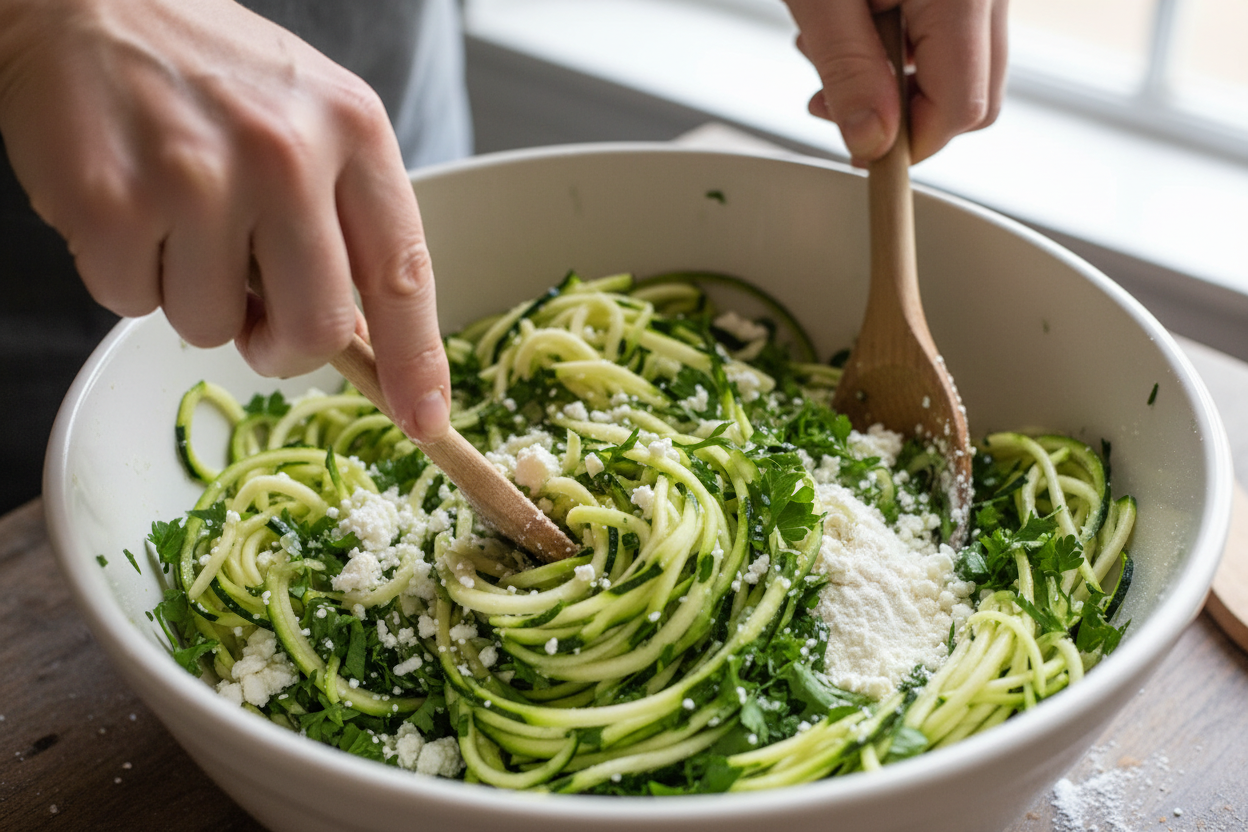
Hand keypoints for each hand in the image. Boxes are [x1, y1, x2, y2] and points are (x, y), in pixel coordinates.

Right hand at [0, 0, 450, 440]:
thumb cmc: (212, 71)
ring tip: (178, 216)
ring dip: (194, 296)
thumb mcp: (312, 118)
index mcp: (353, 131)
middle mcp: (286, 154)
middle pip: (314, 328)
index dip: (416, 361)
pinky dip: (128, 274)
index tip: (425, 420)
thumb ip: (345, 218)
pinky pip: (132, 303)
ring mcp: (197, 177)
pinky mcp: (112, 201)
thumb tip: (360, 337)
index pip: (403, 273)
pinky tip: (128, 205)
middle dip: (281, 345)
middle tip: (254, 311)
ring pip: (213, 328)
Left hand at [784, 0, 1006, 164]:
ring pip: (962, 71)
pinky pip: (951, 38)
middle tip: (832, 104)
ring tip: (829, 52)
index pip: (961, 106)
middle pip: (974, 97)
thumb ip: (849, 71)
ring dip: (894, 85)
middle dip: (902, 118)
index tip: (860, 153)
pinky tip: (854, 28)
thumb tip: (872, 143)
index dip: (909, 144)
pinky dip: (902, 51)